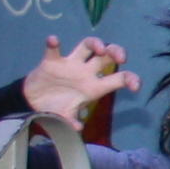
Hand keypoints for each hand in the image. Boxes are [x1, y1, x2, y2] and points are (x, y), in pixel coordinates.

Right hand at [23, 35, 138, 129]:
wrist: (33, 102)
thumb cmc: (56, 107)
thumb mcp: (65, 117)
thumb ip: (71, 121)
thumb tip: (77, 127)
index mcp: (94, 87)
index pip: (118, 79)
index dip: (129, 79)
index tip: (135, 86)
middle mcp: (86, 72)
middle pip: (107, 56)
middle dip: (116, 52)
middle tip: (121, 58)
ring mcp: (70, 65)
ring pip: (87, 46)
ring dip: (94, 43)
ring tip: (97, 48)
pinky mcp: (52, 61)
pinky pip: (53, 50)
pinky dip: (52, 44)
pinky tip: (53, 41)